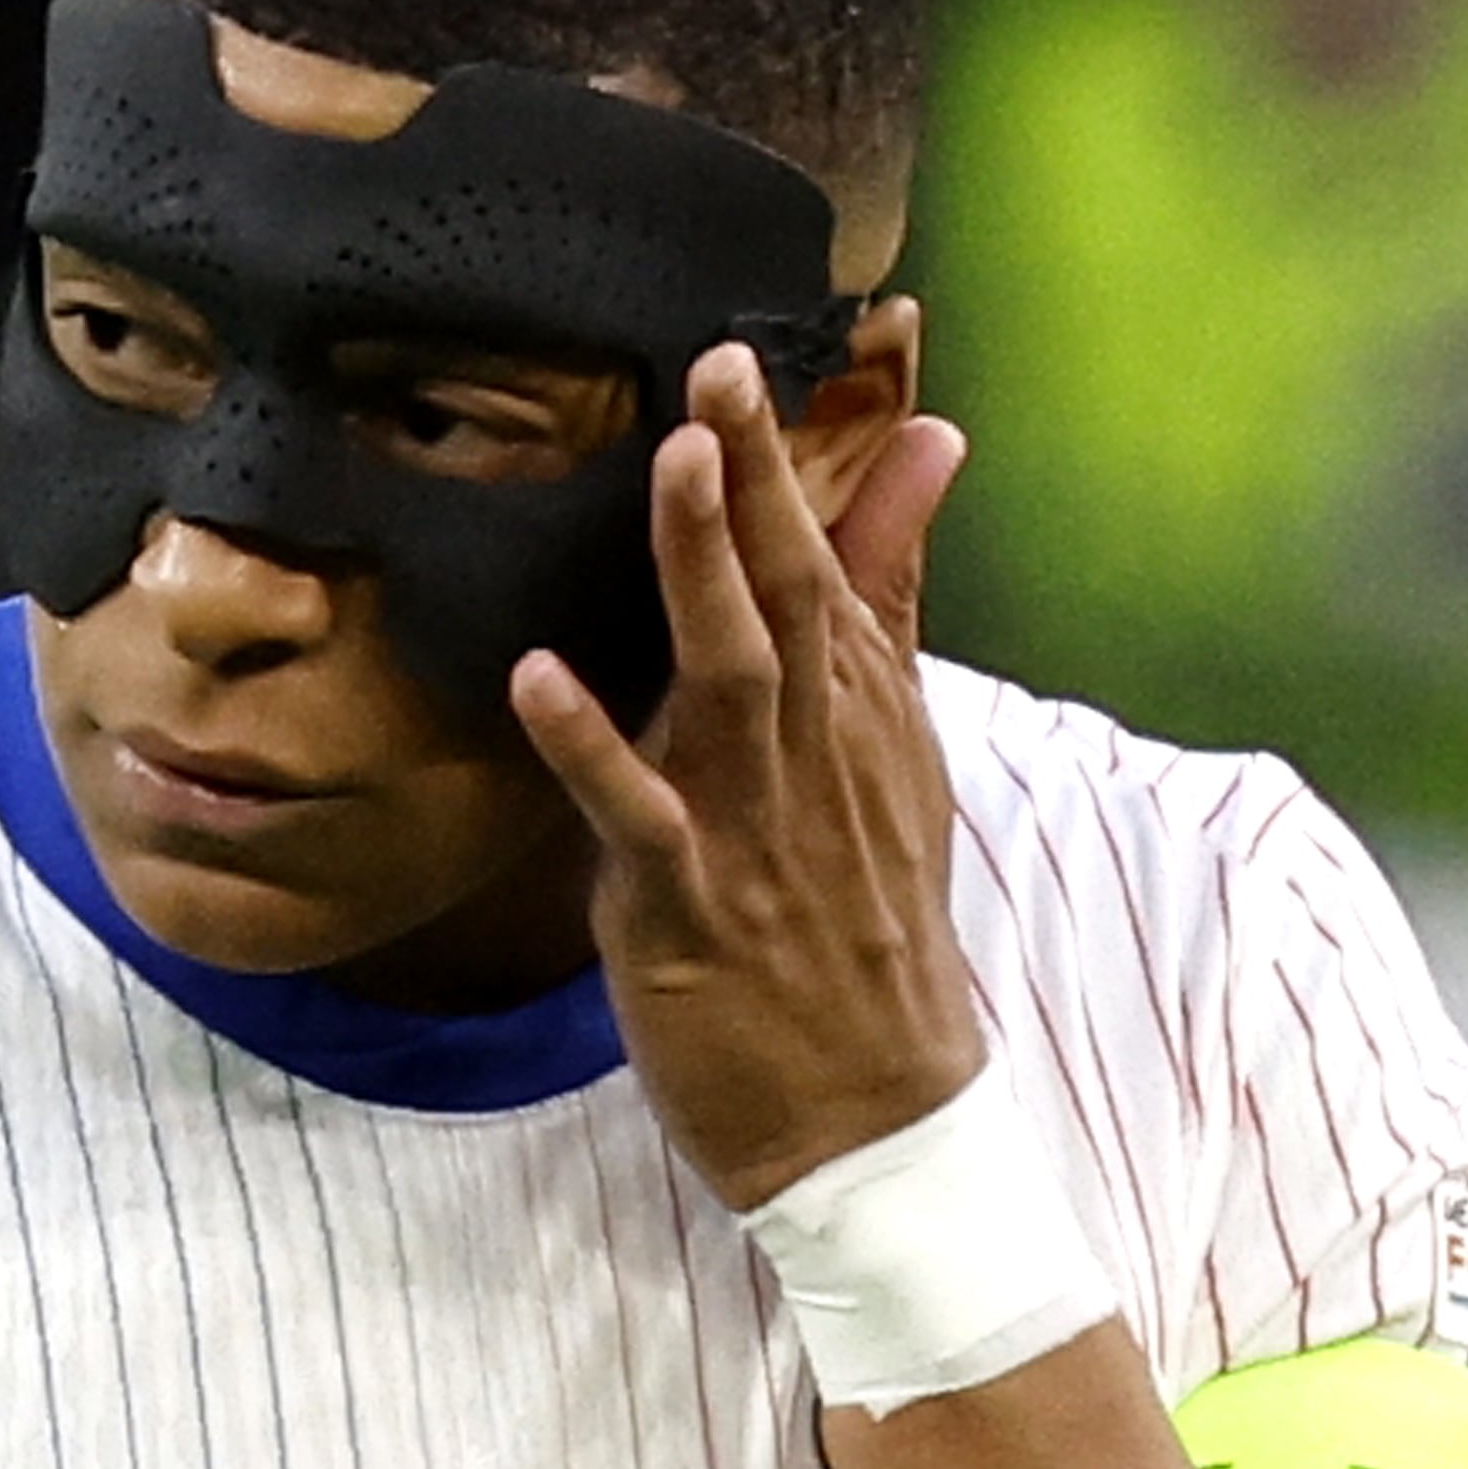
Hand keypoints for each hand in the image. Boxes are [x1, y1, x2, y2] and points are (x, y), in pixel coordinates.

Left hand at [509, 343, 982, 1212]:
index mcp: (859, 715)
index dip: (789, 459)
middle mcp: (814, 757)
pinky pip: (634, 816)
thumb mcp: (895, 749)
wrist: (876, 1114)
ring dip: (700, 574)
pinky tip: (537, 677)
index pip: (828, 564)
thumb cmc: (867, 924)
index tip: (751, 354)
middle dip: (756, 481)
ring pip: (731, 681)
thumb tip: (931, 446)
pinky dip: (589, 745)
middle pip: (789, 599)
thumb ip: (892, 594)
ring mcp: (753, 830)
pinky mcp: (688, 908)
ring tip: (675, 468)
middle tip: (717, 370)